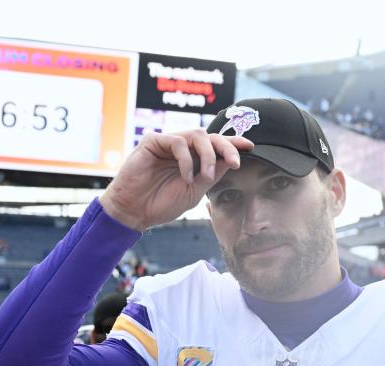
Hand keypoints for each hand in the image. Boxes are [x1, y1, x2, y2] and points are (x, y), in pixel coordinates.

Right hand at [99, 130, 252, 231]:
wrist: (134, 212)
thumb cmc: (161, 203)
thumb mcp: (194, 191)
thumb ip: (211, 174)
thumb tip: (231, 160)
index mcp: (193, 159)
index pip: (216, 146)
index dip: (233, 143)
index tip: (251, 146)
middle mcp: (182, 148)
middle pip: (210, 136)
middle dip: (227, 147)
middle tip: (235, 163)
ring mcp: (167, 143)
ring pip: (197, 135)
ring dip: (207, 155)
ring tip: (204, 176)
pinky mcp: (153, 141)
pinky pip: (177, 141)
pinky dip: (186, 159)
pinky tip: (186, 176)